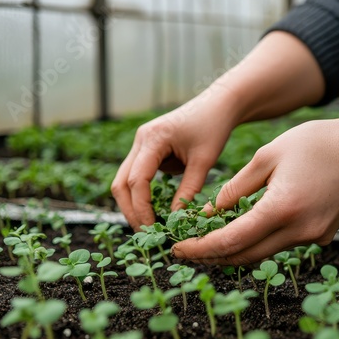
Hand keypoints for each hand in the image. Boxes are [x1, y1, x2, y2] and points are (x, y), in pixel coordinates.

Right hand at [111, 88, 237, 229]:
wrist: (217, 105)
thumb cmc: (213, 128)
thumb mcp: (204, 162)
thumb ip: (188, 190)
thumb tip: (175, 219)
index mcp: (153, 138)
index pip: (137, 180)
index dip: (141, 208)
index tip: (152, 228)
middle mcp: (140, 140)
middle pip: (121, 182)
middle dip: (131, 210)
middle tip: (146, 233)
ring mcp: (140, 144)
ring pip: (124, 181)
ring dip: (133, 204)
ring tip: (148, 225)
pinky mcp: (146, 150)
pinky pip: (136, 176)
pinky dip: (141, 195)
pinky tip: (153, 210)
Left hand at [171, 113, 338, 264]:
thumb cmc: (316, 144)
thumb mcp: (268, 157)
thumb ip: (236, 190)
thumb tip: (209, 214)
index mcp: (282, 209)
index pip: (231, 241)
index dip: (200, 249)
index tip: (177, 249)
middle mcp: (299, 232)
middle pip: (244, 256)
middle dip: (210, 257)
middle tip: (184, 251)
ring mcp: (313, 238)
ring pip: (261, 254)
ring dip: (231, 253)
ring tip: (204, 246)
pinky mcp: (321, 237)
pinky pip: (280, 246)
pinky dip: (255, 244)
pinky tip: (239, 234)